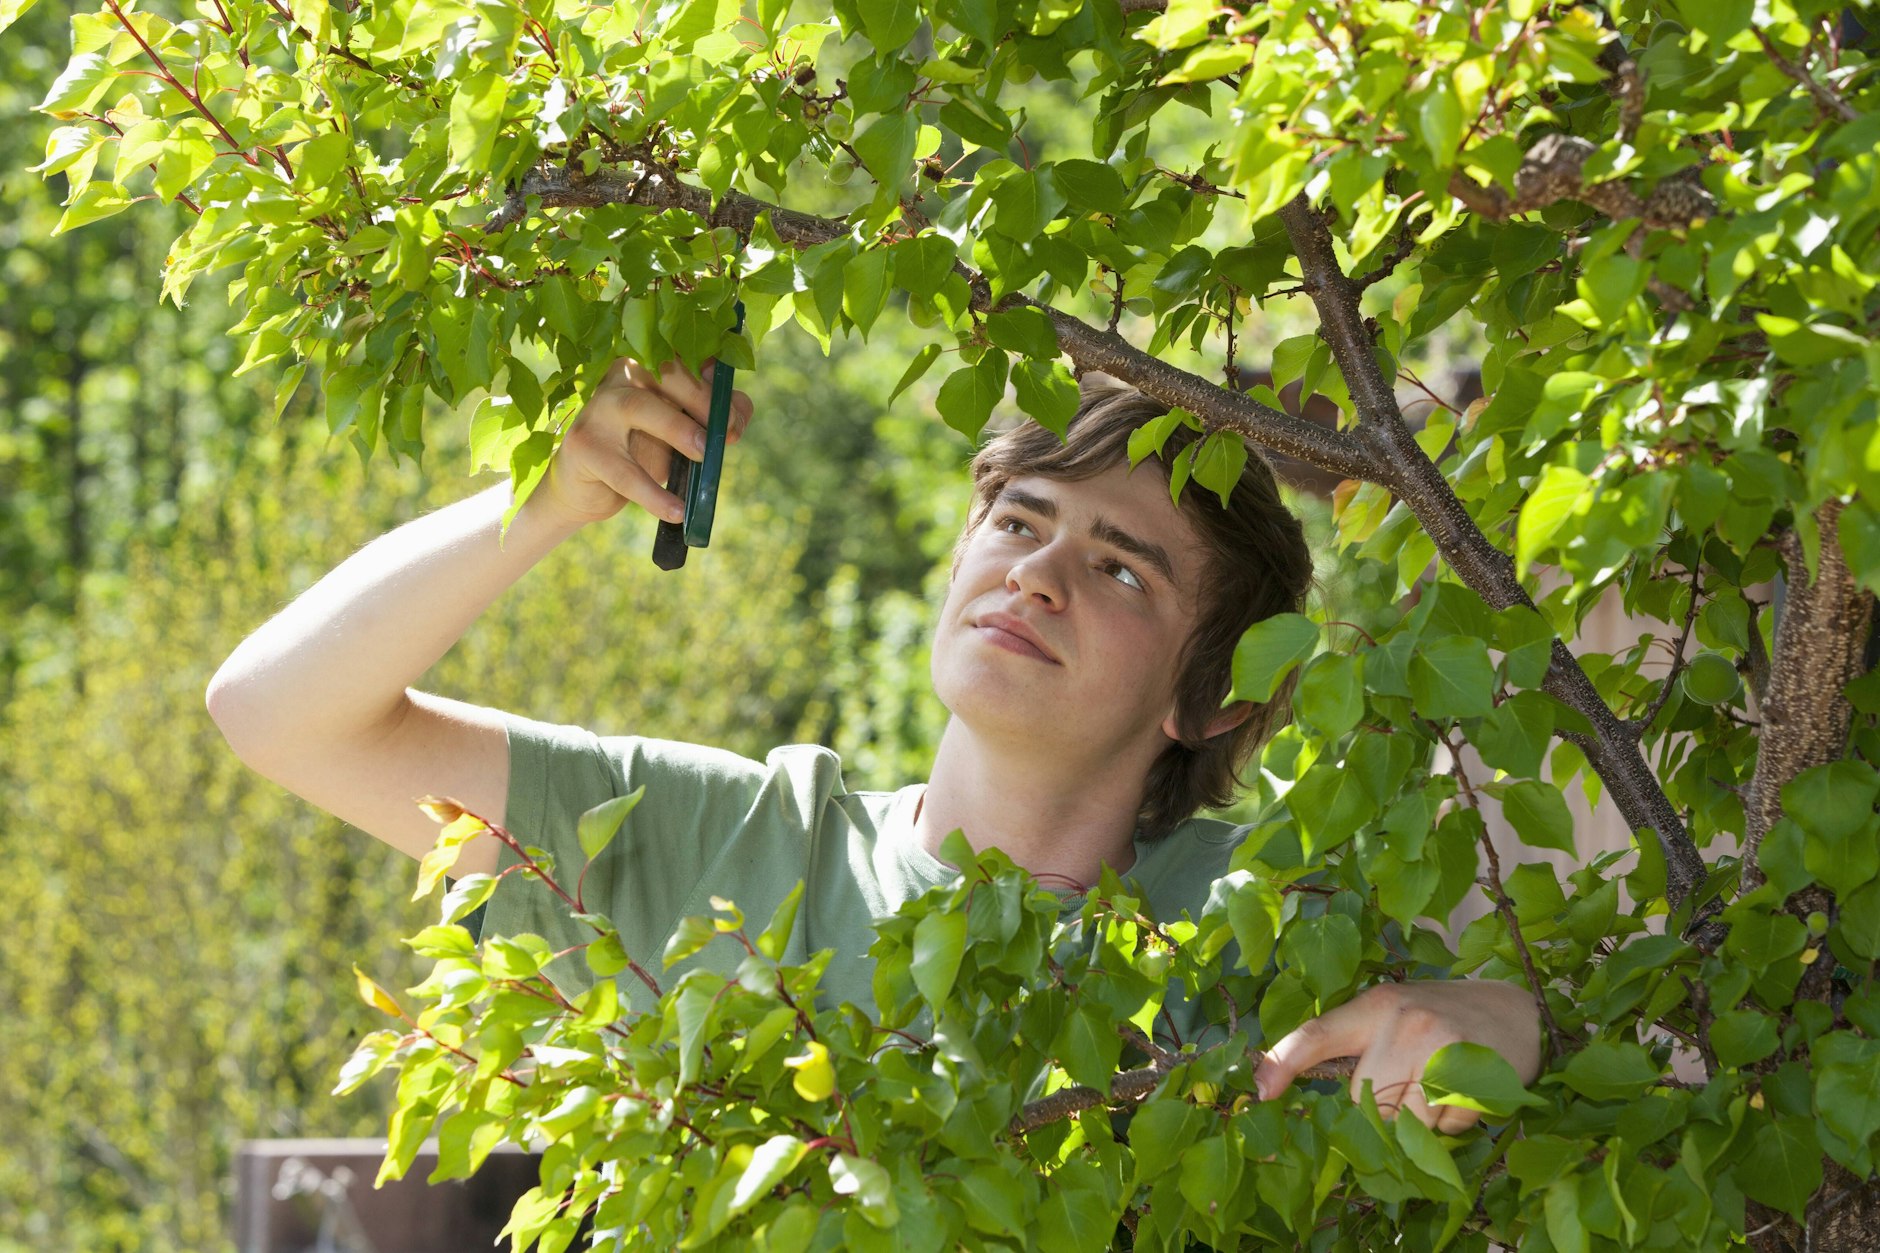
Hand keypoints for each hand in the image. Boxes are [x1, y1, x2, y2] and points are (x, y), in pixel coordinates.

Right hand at [532, 356, 754, 527]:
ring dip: (677, 429)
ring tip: (703, 456)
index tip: (735, 418)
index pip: (685, 361)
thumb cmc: (639, 453)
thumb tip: (739, 412)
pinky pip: (623, 470)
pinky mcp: (584, 444)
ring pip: (639, 406)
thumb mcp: (680, 434)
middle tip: (725, 435)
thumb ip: (712, 418)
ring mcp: (597, 407)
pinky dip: (653, 493)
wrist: (589, 489)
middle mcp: (621, 376)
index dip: (715, 384)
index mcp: (648, 367)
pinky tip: (675, 511)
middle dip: (701, 400)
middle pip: (664, 374)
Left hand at [1254, 980, 1541, 1131]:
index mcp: (1374, 1006)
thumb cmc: (1441, 1017)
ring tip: (1440, 1085)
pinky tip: (1464, 1092)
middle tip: (1410, 1084)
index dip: (1283, 1063)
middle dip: (1382, 1108)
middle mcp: (1403, 1022)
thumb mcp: (1393, 1015)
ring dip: (1421, 1121)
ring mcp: (1440, 1048)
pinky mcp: (1474, 1076)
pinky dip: (1452, 1124)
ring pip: (1406, 1122)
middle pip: (1364, 1099)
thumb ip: (1355, 1045)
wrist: (1517, 1010)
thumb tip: (1302, 1090)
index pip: (1317, 1033)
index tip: (1261, 1093)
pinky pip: (1445, 1129)